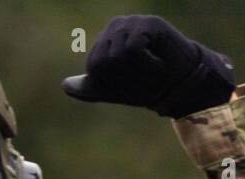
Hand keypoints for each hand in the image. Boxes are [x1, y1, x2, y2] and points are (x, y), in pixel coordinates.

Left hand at [62, 15, 233, 117]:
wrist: (179, 83)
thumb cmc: (145, 85)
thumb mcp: (112, 90)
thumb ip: (90, 87)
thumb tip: (65, 85)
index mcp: (103, 41)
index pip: (93, 68)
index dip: (110, 83)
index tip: (129, 83)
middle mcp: (114, 27)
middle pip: (102, 63)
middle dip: (123, 79)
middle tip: (142, 77)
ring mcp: (131, 22)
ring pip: (117, 57)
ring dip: (137, 73)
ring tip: (151, 69)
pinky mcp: (149, 23)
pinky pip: (133, 50)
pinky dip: (147, 64)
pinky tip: (159, 63)